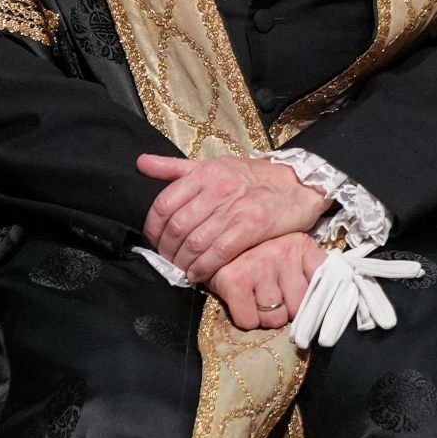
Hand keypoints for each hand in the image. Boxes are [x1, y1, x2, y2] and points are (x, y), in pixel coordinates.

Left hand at [138, 153, 327, 283]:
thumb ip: (174, 168)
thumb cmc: (251, 177)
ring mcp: (236, 207)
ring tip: (181, 270)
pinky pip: (219, 252)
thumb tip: (140, 163)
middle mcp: (217, 188)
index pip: (164, 203)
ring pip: (196, 242)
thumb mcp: (212, 165)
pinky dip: (204, 267)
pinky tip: (199, 274)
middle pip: (177, 226)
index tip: (153, 241)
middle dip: (167, 250)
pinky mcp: (253, 226)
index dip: (153, 228)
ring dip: (183, 262)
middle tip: (167, 261)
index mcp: (203, 172)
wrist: (296, 184)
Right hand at [208, 231, 326, 332]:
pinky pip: (250, 320)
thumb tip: (326, 299)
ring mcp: (260, 267)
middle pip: (299, 308)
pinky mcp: (236, 281)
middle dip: (286, 310)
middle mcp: (283, 253)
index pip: (325, 281)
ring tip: (256, 299)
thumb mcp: (288, 249)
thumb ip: (309, 268)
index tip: (309, 305)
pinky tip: (242, 302)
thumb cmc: (254, 251)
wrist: (212, 239)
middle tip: (273, 298)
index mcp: (301, 246)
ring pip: (275, 319)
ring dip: (265, 317)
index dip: (317, 299)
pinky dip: (246, 318)